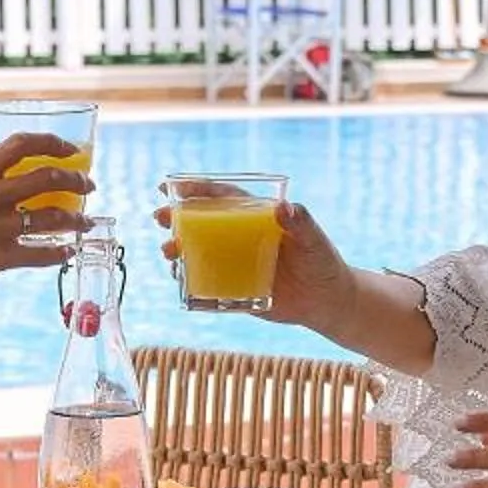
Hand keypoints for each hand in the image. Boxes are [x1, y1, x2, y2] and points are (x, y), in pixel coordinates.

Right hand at [0, 133, 87, 347]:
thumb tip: (0, 156)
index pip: (21, 144)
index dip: (52, 142)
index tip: (70, 149)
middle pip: (46, 178)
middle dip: (76, 180)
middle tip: (88, 185)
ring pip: (52, 218)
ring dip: (77, 219)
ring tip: (87, 222)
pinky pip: (40, 254)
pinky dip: (60, 253)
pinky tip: (68, 252)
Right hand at [150, 187, 359, 334]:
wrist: (327, 301)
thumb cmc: (322, 262)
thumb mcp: (314, 240)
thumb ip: (301, 223)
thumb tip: (282, 208)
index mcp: (256, 217)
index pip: (222, 197)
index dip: (196, 190)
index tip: (170, 186)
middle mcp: (240, 238)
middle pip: (202, 223)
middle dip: (176, 218)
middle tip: (159, 217)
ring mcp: (235, 263)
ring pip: (198, 252)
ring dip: (178, 249)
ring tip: (169, 251)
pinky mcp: (235, 289)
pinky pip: (206, 284)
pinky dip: (190, 281)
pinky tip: (180, 279)